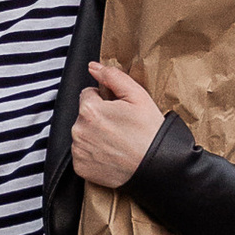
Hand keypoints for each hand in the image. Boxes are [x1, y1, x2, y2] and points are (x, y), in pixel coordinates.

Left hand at [72, 57, 164, 188]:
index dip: (105, 101)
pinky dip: (93, 154)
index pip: (88, 95)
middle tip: (121, 127)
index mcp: (89, 109)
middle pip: (84, 115)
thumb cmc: (149, 132)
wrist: (156, 166)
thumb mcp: (138, 96)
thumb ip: (113, 77)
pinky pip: (83, 155)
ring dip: (95, 135)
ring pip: (83, 134)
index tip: (119, 111)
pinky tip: (111, 154)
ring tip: (117, 142)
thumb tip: (94, 67)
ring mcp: (79, 151)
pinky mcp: (81, 168)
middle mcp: (78, 130)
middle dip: (99, 117)